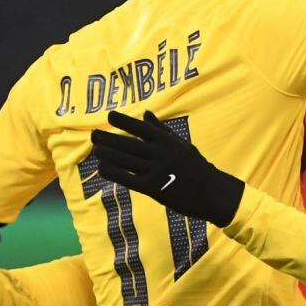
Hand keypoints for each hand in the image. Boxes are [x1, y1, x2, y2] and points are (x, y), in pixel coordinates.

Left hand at [91, 111, 244, 226]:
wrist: (211, 191)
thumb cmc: (196, 166)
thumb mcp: (182, 144)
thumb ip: (162, 130)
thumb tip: (146, 113)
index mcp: (167, 141)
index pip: (140, 127)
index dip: (124, 121)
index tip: (109, 116)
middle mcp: (160, 153)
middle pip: (128, 144)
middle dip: (108, 139)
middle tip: (93, 134)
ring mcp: (156, 171)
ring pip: (125, 161)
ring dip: (107, 154)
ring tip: (95, 150)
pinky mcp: (153, 188)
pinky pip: (127, 178)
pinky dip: (113, 172)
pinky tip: (102, 169)